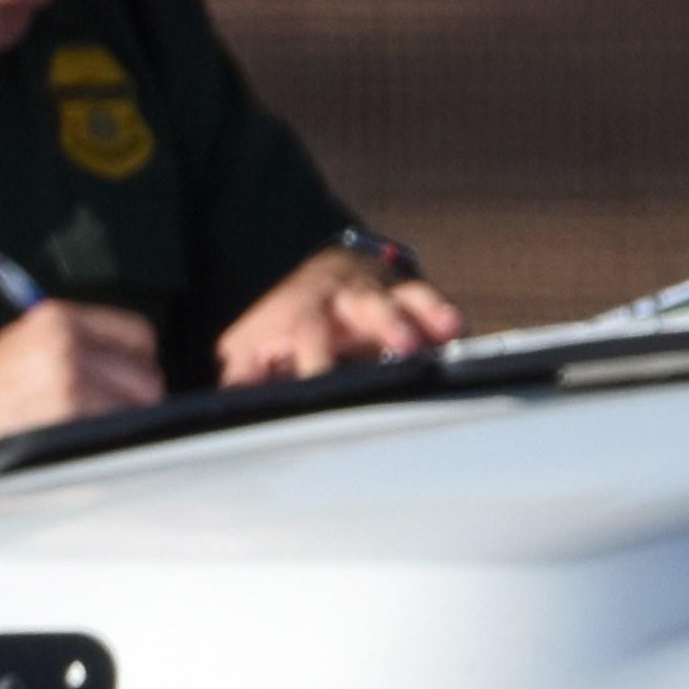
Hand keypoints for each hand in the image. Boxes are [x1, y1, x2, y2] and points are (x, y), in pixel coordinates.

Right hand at [0, 297, 163, 458]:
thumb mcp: (20, 347)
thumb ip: (73, 342)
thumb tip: (131, 359)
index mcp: (56, 319)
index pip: (138, 335)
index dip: (135, 364)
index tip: (124, 381)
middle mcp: (65, 345)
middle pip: (146, 377)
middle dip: (131, 401)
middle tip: (102, 416)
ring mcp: (68, 382)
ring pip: (137, 410)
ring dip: (119, 427)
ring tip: (84, 433)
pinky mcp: (68, 417)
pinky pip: (116, 434)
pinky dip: (106, 446)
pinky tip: (79, 448)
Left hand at [213, 243, 466, 386]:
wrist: (319, 274)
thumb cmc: (279, 326)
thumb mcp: (248, 350)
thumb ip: (241, 381)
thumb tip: (225, 415)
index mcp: (301, 312)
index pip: (308, 333)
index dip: (317, 360)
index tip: (324, 385)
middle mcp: (343, 298)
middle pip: (366, 305)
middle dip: (387, 324)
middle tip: (404, 348)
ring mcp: (380, 292)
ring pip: (406, 296)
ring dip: (428, 313)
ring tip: (450, 333)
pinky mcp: (408, 294)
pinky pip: (432, 301)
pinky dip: (448, 317)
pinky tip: (464, 334)